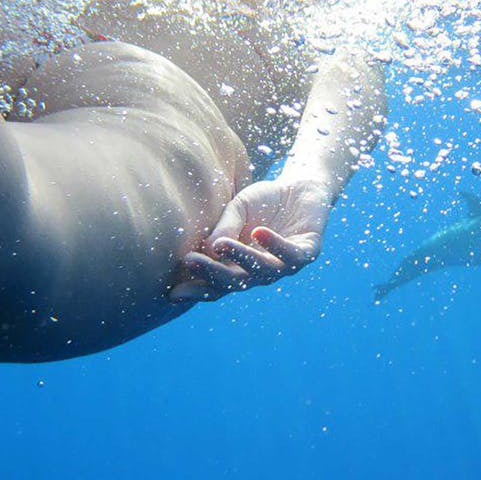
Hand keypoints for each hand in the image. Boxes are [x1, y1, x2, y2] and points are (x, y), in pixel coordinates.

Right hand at [170, 177, 332, 301]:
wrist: (301, 187)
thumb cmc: (264, 202)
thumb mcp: (239, 209)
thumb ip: (226, 226)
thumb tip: (209, 248)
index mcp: (241, 266)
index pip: (217, 285)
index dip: (196, 290)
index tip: (172, 293)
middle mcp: (262, 272)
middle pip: (236, 281)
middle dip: (212, 272)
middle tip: (191, 261)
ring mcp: (286, 265)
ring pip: (263, 270)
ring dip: (241, 258)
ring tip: (222, 245)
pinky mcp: (308, 252)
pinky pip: (291, 254)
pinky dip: (275, 244)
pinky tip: (259, 232)